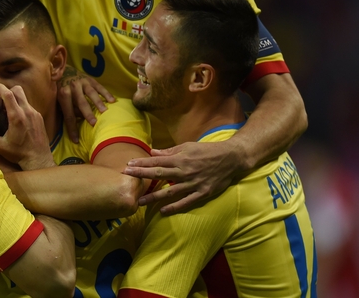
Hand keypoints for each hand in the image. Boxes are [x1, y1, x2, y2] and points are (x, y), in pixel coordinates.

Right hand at [0, 84, 53, 170]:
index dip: (0, 87)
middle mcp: (27, 112)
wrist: (39, 159)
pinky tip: (17, 115)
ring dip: (15, 98)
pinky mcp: (39, 117)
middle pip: (18, 91)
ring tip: (7, 107)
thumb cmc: (19, 153)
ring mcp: (35, 114)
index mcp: (17, 117)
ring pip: (24, 97)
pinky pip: (29, 105)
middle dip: (8, 90)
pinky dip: (22, 105)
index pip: (8, 95)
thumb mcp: (0, 146)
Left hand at [57, 66, 114, 142]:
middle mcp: (72, 87)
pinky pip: (99, 87)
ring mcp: (82, 82)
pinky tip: (113, 101)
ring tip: (104, 112)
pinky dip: (106, 93)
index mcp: (62, 95)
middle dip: (87, 113)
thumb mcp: (58, 99)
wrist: (62, 70)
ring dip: (98, 102)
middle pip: (80, 103)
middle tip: (93, 123)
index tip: (76, 140)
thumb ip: (66, 109)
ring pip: (91, 93)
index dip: (72, 128)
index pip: (68, 114)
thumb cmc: (60, 89)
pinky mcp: (90, 79)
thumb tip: (77, 121)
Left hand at [123, 139, 245, 214]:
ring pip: (170, 192)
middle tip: (127, 178)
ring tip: (140, 202)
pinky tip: (162, 211)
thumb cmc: (208, 151)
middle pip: (159, 175)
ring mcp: (193, 183)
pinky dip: (175, 207)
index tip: (128, 166)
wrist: (231, 158)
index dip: (142, 164)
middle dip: (142, 176)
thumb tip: (152, 153)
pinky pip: (187, 202)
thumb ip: (169, 151)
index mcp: (180, 159)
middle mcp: (185, 171)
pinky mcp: (203, 193)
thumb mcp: (188, 146)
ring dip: (154, 197)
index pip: (156, 162)